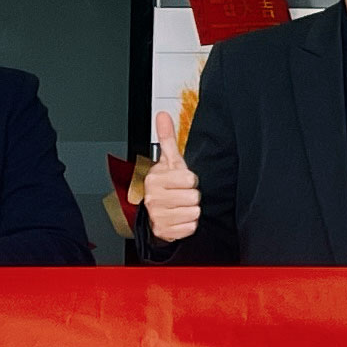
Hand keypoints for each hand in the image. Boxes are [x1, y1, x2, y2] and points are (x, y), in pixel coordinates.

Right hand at [140, 105, 201, 242]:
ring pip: (194, 212)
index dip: (191, 180)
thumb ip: (167, 138)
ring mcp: (158, 215)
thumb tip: (162, 115)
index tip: (182, 181)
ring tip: (181, 206)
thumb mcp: (169, 161)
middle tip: (182, 194)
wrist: (154, 213)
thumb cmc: (166, 185)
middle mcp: (153, 197)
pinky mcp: (164, 231)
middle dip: (192, 195)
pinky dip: (189, 224)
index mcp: (155, 178)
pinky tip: (180, 218)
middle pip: (194, 197)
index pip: (190, 178)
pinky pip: (190, 227)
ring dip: (191, 210)